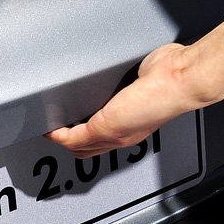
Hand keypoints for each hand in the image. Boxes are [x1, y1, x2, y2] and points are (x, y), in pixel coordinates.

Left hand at [47, 43, 205, 157]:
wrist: (177, 76)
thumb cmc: (154, 103)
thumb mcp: (108, 125)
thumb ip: (82, 135)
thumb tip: (61, 139)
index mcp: (116, 138)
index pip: (81, 146)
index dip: (60, 139)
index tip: (46, 130)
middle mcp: (122, 124)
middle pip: (88, 135)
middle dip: (68, 133)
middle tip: (52, 124)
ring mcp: (128, 104)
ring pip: (98, 113)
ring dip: (82, 114)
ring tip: (67, 109)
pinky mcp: (132, 82)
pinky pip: (108, 90)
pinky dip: (95, 92)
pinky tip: (91, 87)